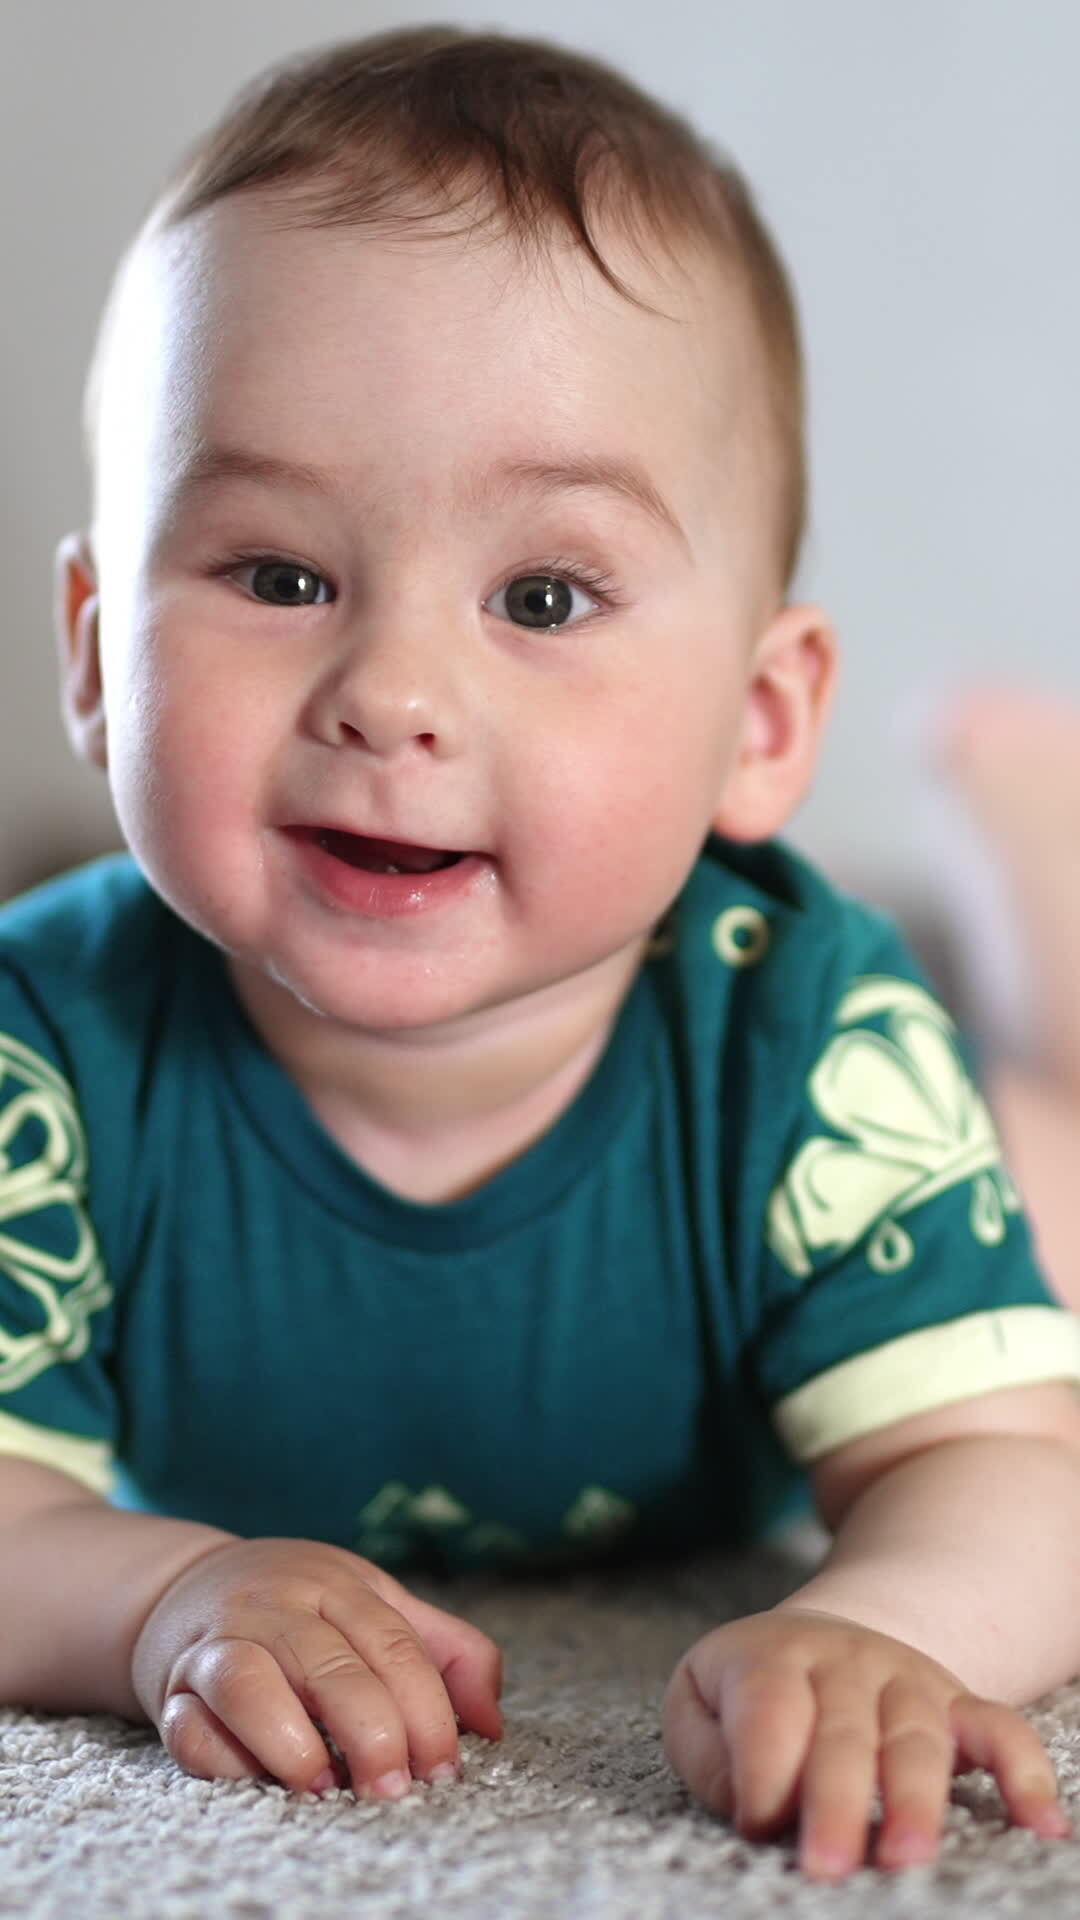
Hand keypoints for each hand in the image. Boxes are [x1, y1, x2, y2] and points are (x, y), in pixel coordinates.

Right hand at [131, 1537, 502, 1796]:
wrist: (183, 1586)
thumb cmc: (301, 1608)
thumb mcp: (376, 1603)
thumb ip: (444, 1652)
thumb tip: (492, 1723)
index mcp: (338, 1587)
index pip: (393, 1645)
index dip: (426, 1711)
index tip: (444, 1770)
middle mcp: (277, 1608)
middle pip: (331, 1668)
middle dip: (372, 1735)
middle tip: (394, 1791)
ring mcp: (218, 1643)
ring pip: (249, 1685)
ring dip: (290, 1744)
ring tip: (324, 1788)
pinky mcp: (173, 1688)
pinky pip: (188, 1726)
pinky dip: (220, 1758)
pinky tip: (255, 1780)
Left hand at [661, 1607, 1068, 1878]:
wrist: (821, 1637)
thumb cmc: (749, 1692)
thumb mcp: (699, 1703)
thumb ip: (710, 1753)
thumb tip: (750, 1805)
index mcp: (771, 1657)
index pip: (769, 1708)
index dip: (762, 1769)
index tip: (756, 1825)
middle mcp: (843, 1661)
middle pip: (843, 1731)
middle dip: (837, 1801)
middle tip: (827, 1868)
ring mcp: (905, 1679)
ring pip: (917, 1737)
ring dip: (915, 1799)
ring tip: (906, 1859)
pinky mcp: (955, 1704)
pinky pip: (999, 1730)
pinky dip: (1023, 1774)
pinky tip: (1040, 1824)